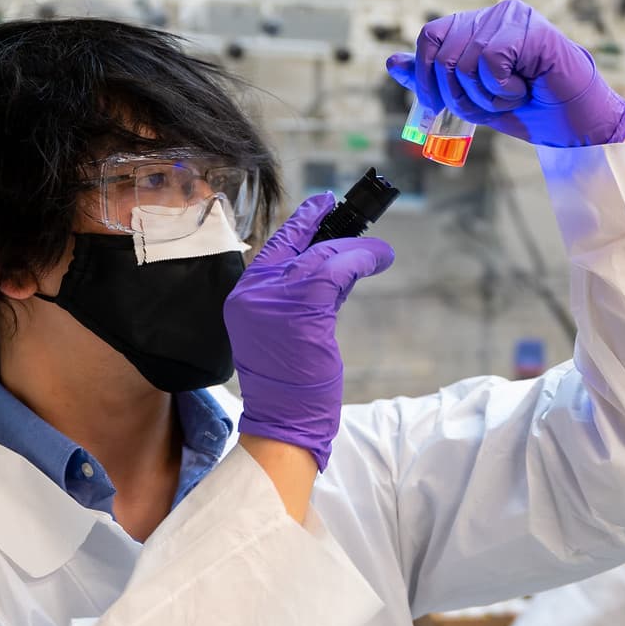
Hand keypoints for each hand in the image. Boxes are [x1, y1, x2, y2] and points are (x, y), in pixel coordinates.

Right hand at [224, 193, 393, 470]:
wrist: (281, 421)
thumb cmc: (288, 386)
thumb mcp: (286, 333)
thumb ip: (302, 299)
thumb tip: (338, 270)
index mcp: (244, 297)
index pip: (275, 247)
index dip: (302, 222)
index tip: (323, 204)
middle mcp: (254, 293)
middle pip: (300, 245)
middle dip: (334, 231)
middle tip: (359, 222)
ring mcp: (275, 299)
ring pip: (322, 255)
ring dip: (357, 251)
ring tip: (380, 253)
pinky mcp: (303, 308)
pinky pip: (337, 269)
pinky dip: (362, 260)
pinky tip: (378, 259)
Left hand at [386, 0, 624, 147]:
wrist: (574, 126)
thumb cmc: (531, 111)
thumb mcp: (472, 100)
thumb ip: (434, 80)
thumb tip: (392, 63)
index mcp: (479, 27)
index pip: (430, 37)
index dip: (425, 74)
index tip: (434, 104)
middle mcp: (495, 16)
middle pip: (443, 53)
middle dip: (459, 95)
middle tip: (489, 106)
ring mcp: (513, 18)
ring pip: (465, 61)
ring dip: (485, 96)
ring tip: (512, 96)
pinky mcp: (530, 29)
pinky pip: (489, 61)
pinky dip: (501, 88)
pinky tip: (524, 88)